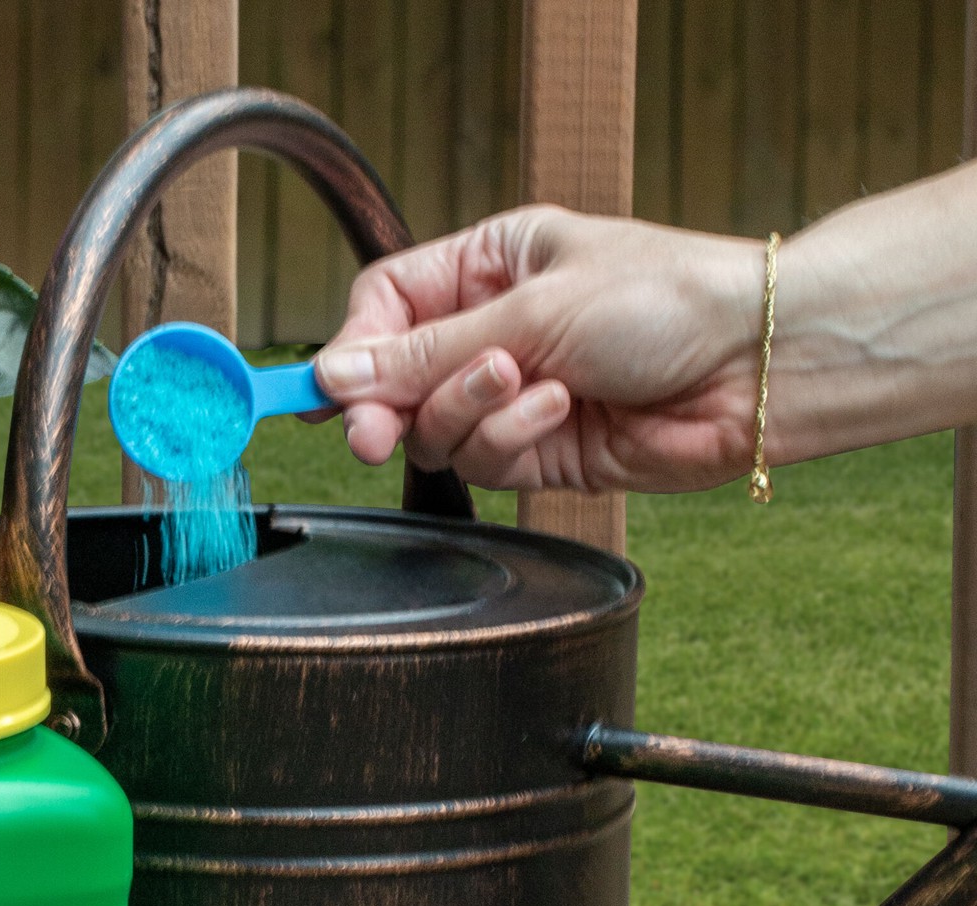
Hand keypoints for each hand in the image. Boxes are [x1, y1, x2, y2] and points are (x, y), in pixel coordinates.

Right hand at [312, 207, 767, 492]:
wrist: (757, 365)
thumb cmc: (668, 300)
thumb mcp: (531, 311)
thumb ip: (427, 354)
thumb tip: (336, 376)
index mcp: (488, 266)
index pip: (387, 306)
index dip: (353, 350)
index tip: (328, 392)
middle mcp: (494, 330)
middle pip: (397, 380)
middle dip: (388, 407)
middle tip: (372, 435)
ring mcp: (515, 395)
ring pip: (436, 429)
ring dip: (470, 415)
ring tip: (529, 389)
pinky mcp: (539, 452)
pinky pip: (484, 460)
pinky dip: (511, 439)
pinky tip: (559, 411)